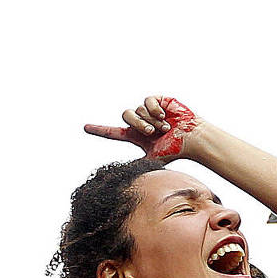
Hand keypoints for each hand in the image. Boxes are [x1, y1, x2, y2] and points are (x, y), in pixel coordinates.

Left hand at [84, 95, 201, 160]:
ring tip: (164, 127)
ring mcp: (149, 110)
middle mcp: (140, 122)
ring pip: (137, 109)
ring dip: (150, 120)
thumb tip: (123, 177)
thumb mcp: (152, 158)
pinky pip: (147, 101)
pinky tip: (165, 116)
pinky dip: (154, 109)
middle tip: (152, 132)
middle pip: (126, 116)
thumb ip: (137, 163)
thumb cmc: (175, 150)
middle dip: (138, 124)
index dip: (99, 130)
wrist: (191, 139)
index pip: (113, 133)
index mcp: (135, 135)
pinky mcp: (158, 101)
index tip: (85, 128)